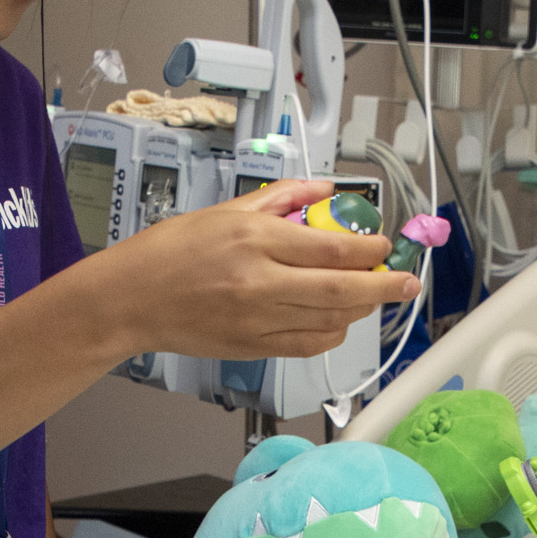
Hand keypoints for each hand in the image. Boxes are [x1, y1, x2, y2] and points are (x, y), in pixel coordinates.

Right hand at [77, 181, 419, 361]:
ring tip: (369, 296)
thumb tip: (323, 189)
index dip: (370, 250)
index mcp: (254, 239)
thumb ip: (280, 197)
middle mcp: (259, 281)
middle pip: (341, 288)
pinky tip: (336, 321)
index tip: (384, 247)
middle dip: (383, 287)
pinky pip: (307, 345)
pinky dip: (330, 333)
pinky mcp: (251, 348)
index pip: (332, 248)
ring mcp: (256, 319)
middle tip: (406, 283)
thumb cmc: (169, 253)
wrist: (130, 300)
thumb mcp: (225, 210)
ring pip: (329, 320)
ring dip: (358, 310)